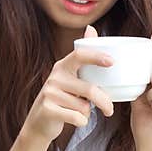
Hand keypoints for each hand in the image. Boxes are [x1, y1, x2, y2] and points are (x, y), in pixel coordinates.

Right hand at [21, 24, 115, 145]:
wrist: (39, 122)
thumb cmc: (62, 98)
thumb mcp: (70, 76)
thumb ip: (82, 57)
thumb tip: (90, 28)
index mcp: (62, 66)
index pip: (80, 55)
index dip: (96, 56)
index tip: (112, 62)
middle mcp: (54, 77)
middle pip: (89, 89)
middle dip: (104, 102)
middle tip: (110, 110)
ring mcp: (49, 93)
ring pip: (83, 107)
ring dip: (87, 113)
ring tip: (80, 112)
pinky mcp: (47, 109)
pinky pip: (76, 118)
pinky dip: (81, 122)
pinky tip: (74, 120)